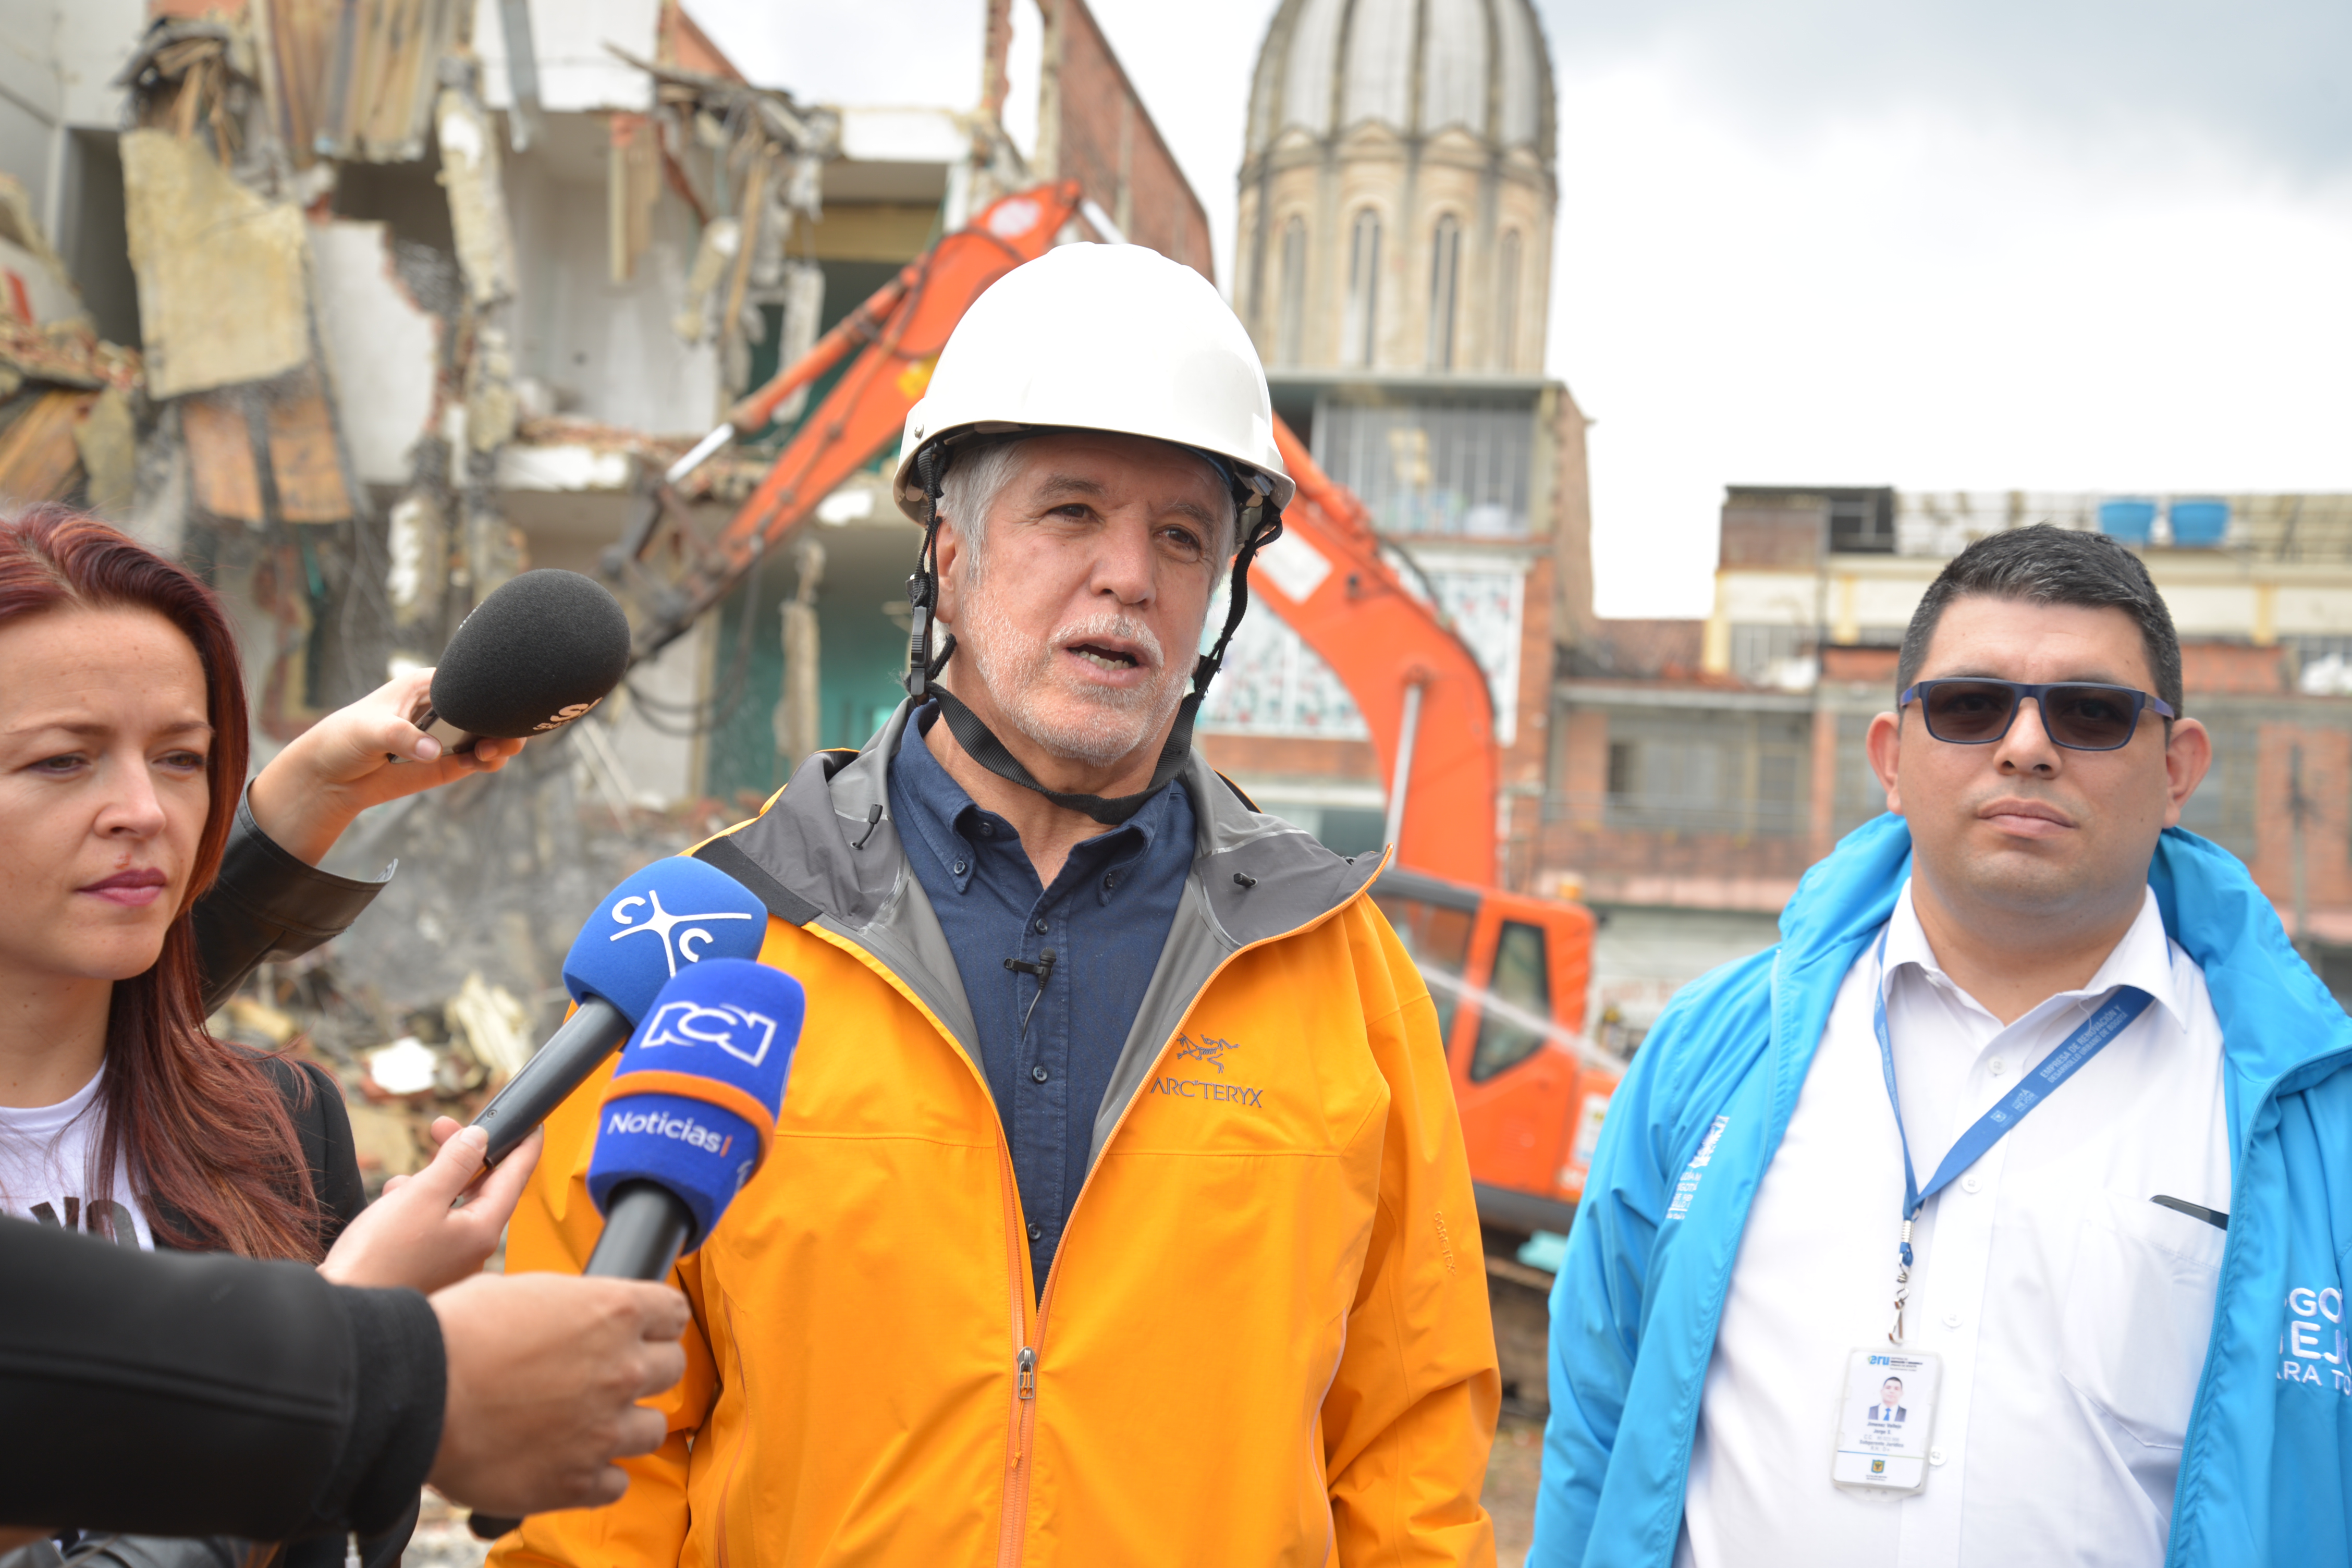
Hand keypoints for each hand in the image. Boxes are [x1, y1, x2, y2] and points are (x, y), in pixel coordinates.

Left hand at [247, 669, 524, 865]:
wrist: (329, 778)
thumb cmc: (343, 739)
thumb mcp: (370, 731)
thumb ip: (402, 737)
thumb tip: (435, 751)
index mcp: (429, 686)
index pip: (471, 681)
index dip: (492, 692)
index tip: (502, 707)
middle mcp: (445, 708)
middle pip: (490, 709)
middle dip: (503, 723)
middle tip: (498, 741)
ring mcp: (449, 736)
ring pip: (493, 735)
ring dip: (501, 744)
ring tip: (486, 755)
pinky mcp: (449, 762)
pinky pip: (480, 760)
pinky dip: (488, 763)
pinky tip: (476, 764)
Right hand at [320, 1120, 541, 1293]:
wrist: (347, 1317)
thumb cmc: (380, 1260)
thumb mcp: (420, 1197)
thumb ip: (454, 1163)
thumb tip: (479, 1139)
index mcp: (482, 1230)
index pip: (514, 1178)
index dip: (524, 1146)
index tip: (533, 1125)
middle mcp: (473, 1247)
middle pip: (480, 1187)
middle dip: (460, 1155)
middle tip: (442, 1127)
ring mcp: (450, 1259)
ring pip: (449, 1204)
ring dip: (428, 1183)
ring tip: (400, 1183)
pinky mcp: (425, 1265)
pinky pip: (429, 1223)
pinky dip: (412, 1206)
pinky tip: (391, 1204)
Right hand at [425, 1273, 689, 1514]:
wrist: (415, 1394)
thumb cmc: (456, 1333)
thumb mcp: (523, 1291)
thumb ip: (569, 1307)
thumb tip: (573, 1317)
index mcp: (614, 1311)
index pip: (673, 1313)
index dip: (656, 1322)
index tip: (641, 1331)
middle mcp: (622, 1369)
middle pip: (671, 1368)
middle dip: (644, 1370)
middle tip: (609, 1376)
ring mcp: (604, 1429)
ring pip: (653, 1429)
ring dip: (627, 1425)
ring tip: (590, 1424)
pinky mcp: (578, 1481)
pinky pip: (617, 1483)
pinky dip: (598, 1476)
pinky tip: (570, 1463)